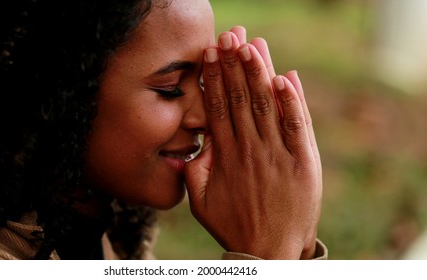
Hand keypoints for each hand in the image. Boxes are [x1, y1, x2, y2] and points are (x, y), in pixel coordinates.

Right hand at [185, 27, 321, 258]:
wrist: (268, 251)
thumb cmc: (233, 225)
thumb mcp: (200, 202)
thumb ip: (194, 170)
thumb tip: (196, 142)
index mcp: (225, 156)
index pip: (217, 107)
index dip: (214, 78)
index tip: (211, 53)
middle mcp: (250, 150)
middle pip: (239, 99)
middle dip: (234, 65)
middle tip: (229, 37)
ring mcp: (278, 154)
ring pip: (266, 106)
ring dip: (259, 73)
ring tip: (252, 46)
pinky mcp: (303, 163)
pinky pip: (298, 127)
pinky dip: (293, 102)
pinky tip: (286, 79)